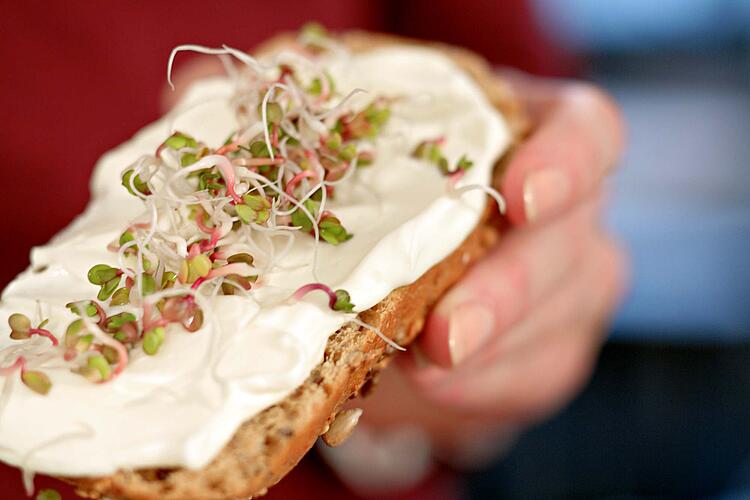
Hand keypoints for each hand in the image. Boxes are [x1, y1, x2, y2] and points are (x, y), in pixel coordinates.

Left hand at [347, 72, 627, 467]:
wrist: (417, 272)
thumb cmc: (397, 196)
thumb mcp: (387, 165)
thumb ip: (372, 169)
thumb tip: (305, 193)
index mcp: (534, 136)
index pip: (586, 133)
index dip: (563, 161)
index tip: (521, 195)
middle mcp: (571, 207)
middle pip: (568, 238)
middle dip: (506, 289)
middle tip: (447, 333)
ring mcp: (576, 278)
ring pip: (562, 313)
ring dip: (490, 348)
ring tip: (423, 367)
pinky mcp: (560, 345)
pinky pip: (539, 372)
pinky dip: (485, 385)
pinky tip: (439, 386)